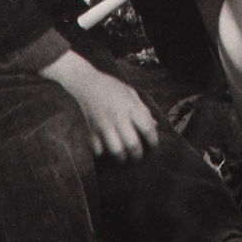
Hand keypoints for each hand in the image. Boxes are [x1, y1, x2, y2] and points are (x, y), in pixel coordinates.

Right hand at [43, 49, 159, 160]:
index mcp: (130, 106)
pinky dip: (105, 154)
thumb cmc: (112, 87)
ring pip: (116, 150)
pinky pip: (99, 149)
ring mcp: (104, 125)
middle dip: (138, 155)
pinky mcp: (92, 130)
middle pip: (132, 144)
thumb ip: (143, 110)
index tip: (153, 146)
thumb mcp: (131, 94)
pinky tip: (109, 152)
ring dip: (122, 158)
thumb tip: (155, 125)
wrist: (87, 83)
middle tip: (140, 157)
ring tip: (125, 159)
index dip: (153, 141)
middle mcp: (118, 117)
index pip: (147, 128)